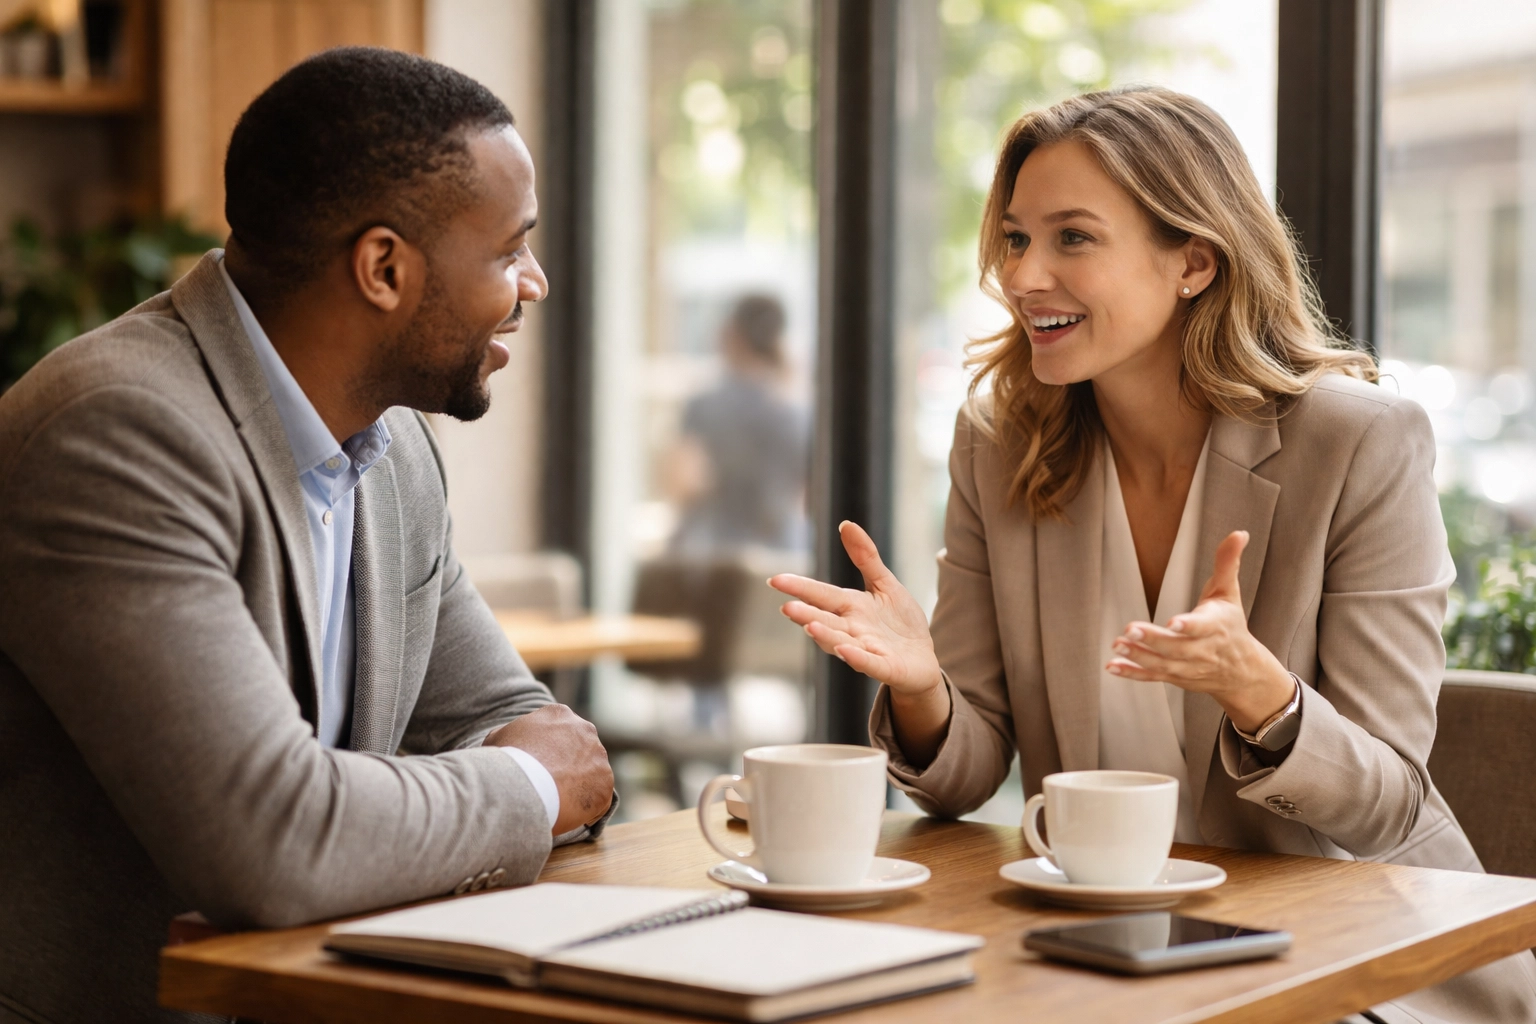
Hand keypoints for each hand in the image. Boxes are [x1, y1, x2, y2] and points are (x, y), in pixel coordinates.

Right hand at [483, 705, 613, 835]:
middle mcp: (585, 730)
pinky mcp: (605, 783)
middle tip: (553, 785)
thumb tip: (510, 742)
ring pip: (593, 773)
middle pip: (581, 749)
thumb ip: (510, 736)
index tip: (543, 766)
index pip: (561, 731)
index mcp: (559, 714)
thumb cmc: (506, 762)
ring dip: (581, 786)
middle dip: (571, 765)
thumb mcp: (497, 739)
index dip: (552, 750)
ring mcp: (599, 756)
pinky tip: (568, 814)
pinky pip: (599, 797)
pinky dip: (587, 807)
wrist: (520, 786)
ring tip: (559, 802)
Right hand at [769, 522, 949, 763]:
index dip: (800, 587)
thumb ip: (865, 557)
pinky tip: (846, 650)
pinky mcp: (886, 667)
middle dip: (807, 614)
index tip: (775, 580)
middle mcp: (853, 629)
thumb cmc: (899, 623)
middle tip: (787, 607)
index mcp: (850, 607)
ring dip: (826, 635)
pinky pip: (870, 663)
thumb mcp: (884, 584)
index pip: (822, 595)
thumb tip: (845, 524)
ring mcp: (867, 649)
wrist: (923, 659)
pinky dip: (858, 658)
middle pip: (826, 620)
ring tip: (810, 626)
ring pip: (841, 642)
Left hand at [1106, 530, 1294, 733]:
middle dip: (1154, 640)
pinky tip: (1112, 666)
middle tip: (1130, 628)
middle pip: (1178, 648)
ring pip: (1163, 665)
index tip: (1173, 622)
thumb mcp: (1229, 593)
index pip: (1203, 628)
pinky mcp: (1174, 677)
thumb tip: (1239, 533)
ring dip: (1139, 656)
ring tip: (1117, 644)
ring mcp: (1188, 667)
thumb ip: (1227, 563)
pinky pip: (1152, 677)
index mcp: (1216, 627)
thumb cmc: (1231, 624)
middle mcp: (1203, 651)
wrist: (1242, 671)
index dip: (1189, 626)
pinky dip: (1132, 674)